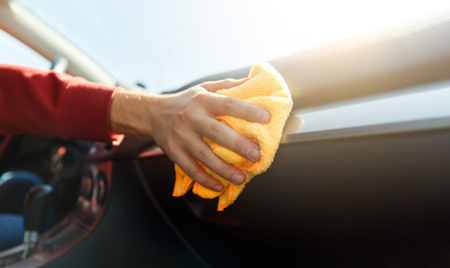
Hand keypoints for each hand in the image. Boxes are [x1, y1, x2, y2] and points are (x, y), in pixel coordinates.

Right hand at [110, 78, 270, 191]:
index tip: (266, 118)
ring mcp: (181, 136)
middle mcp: (191, 117)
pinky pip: (190, 168)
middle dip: (238, 144)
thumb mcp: (204, 88)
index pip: (228, 104)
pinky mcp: (173, 151)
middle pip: (216, 132)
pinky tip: (219, 186)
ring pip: (204, 155)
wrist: (153, 113)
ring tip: (241, 177)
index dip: (248, 110)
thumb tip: (254, 80)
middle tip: (256, 155)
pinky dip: (204, 179)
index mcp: (203, 100)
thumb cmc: (186, 101)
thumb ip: (228, 86)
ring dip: (223, 168)